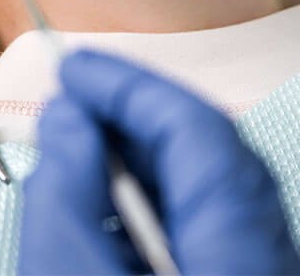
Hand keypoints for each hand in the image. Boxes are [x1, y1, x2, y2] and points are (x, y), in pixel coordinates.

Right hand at [18, 49, 299, 274]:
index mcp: (234, 256)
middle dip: (134, 112)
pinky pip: (199, 217)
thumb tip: (67, 113)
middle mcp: (263, 259)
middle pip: (210, 152)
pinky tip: (103, 194)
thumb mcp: (62, 270)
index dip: (131, 87)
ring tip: (78, 140)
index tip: (73, 69)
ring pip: (205, 184)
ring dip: (138, 150)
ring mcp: (253, 268)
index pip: (199, 133)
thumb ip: (63, 187)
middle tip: (72, 95)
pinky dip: (149, 190)